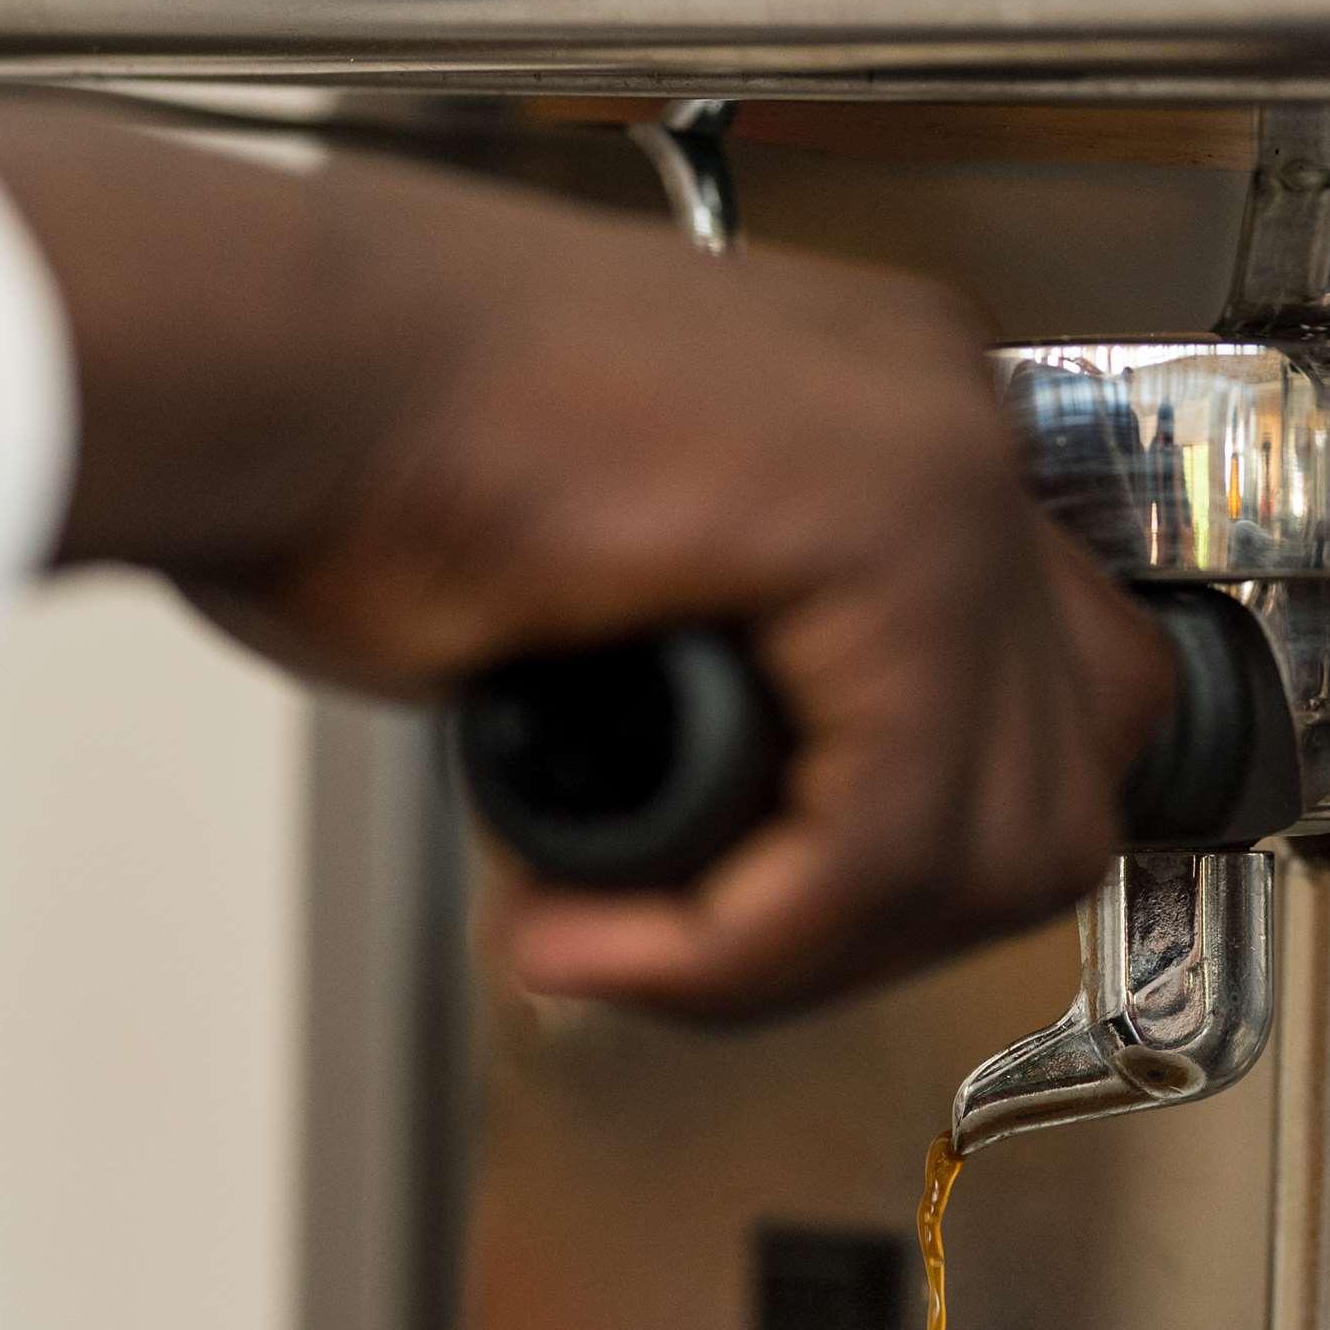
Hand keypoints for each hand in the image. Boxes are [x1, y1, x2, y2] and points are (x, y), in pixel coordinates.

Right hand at [0, 96, 1171, 1018]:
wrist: (263, 370)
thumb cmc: (364, 456)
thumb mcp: (632, 606)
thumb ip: (766, 696)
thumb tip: (812, 844)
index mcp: (899, 423)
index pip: (1038, 710)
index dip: (903, 870)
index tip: (743, 931)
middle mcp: (948, 421)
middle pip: (1066, 781)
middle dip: (888, 929)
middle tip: (701, 959)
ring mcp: (941, 461)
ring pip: (1002, 835)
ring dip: (805, 952)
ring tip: (633, 946)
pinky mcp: (890, 526)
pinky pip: (884, 835)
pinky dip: (747, 937)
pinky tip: (605, 928)